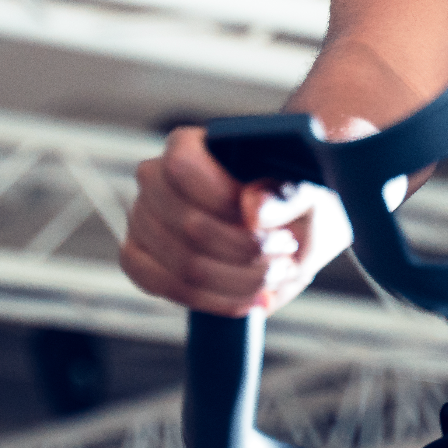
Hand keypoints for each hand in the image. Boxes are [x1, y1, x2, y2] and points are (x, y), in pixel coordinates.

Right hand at [119, 125, 352, 316]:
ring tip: (276, 276)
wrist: (286, 227)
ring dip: (241, 281)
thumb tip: (252, 209)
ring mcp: (142, 220)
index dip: (225, 200)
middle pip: (190, 226)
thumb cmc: (293, 202)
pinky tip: (251, 298)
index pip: (182, 167)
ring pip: (183, 267)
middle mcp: (154, 180)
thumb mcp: (307, 193)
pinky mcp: (140, 259)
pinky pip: (166, 288)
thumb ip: (286, 196)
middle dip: (247, 252)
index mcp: (186, 146)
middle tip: (287, 255)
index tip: (271, 222)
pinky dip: (216, 300)